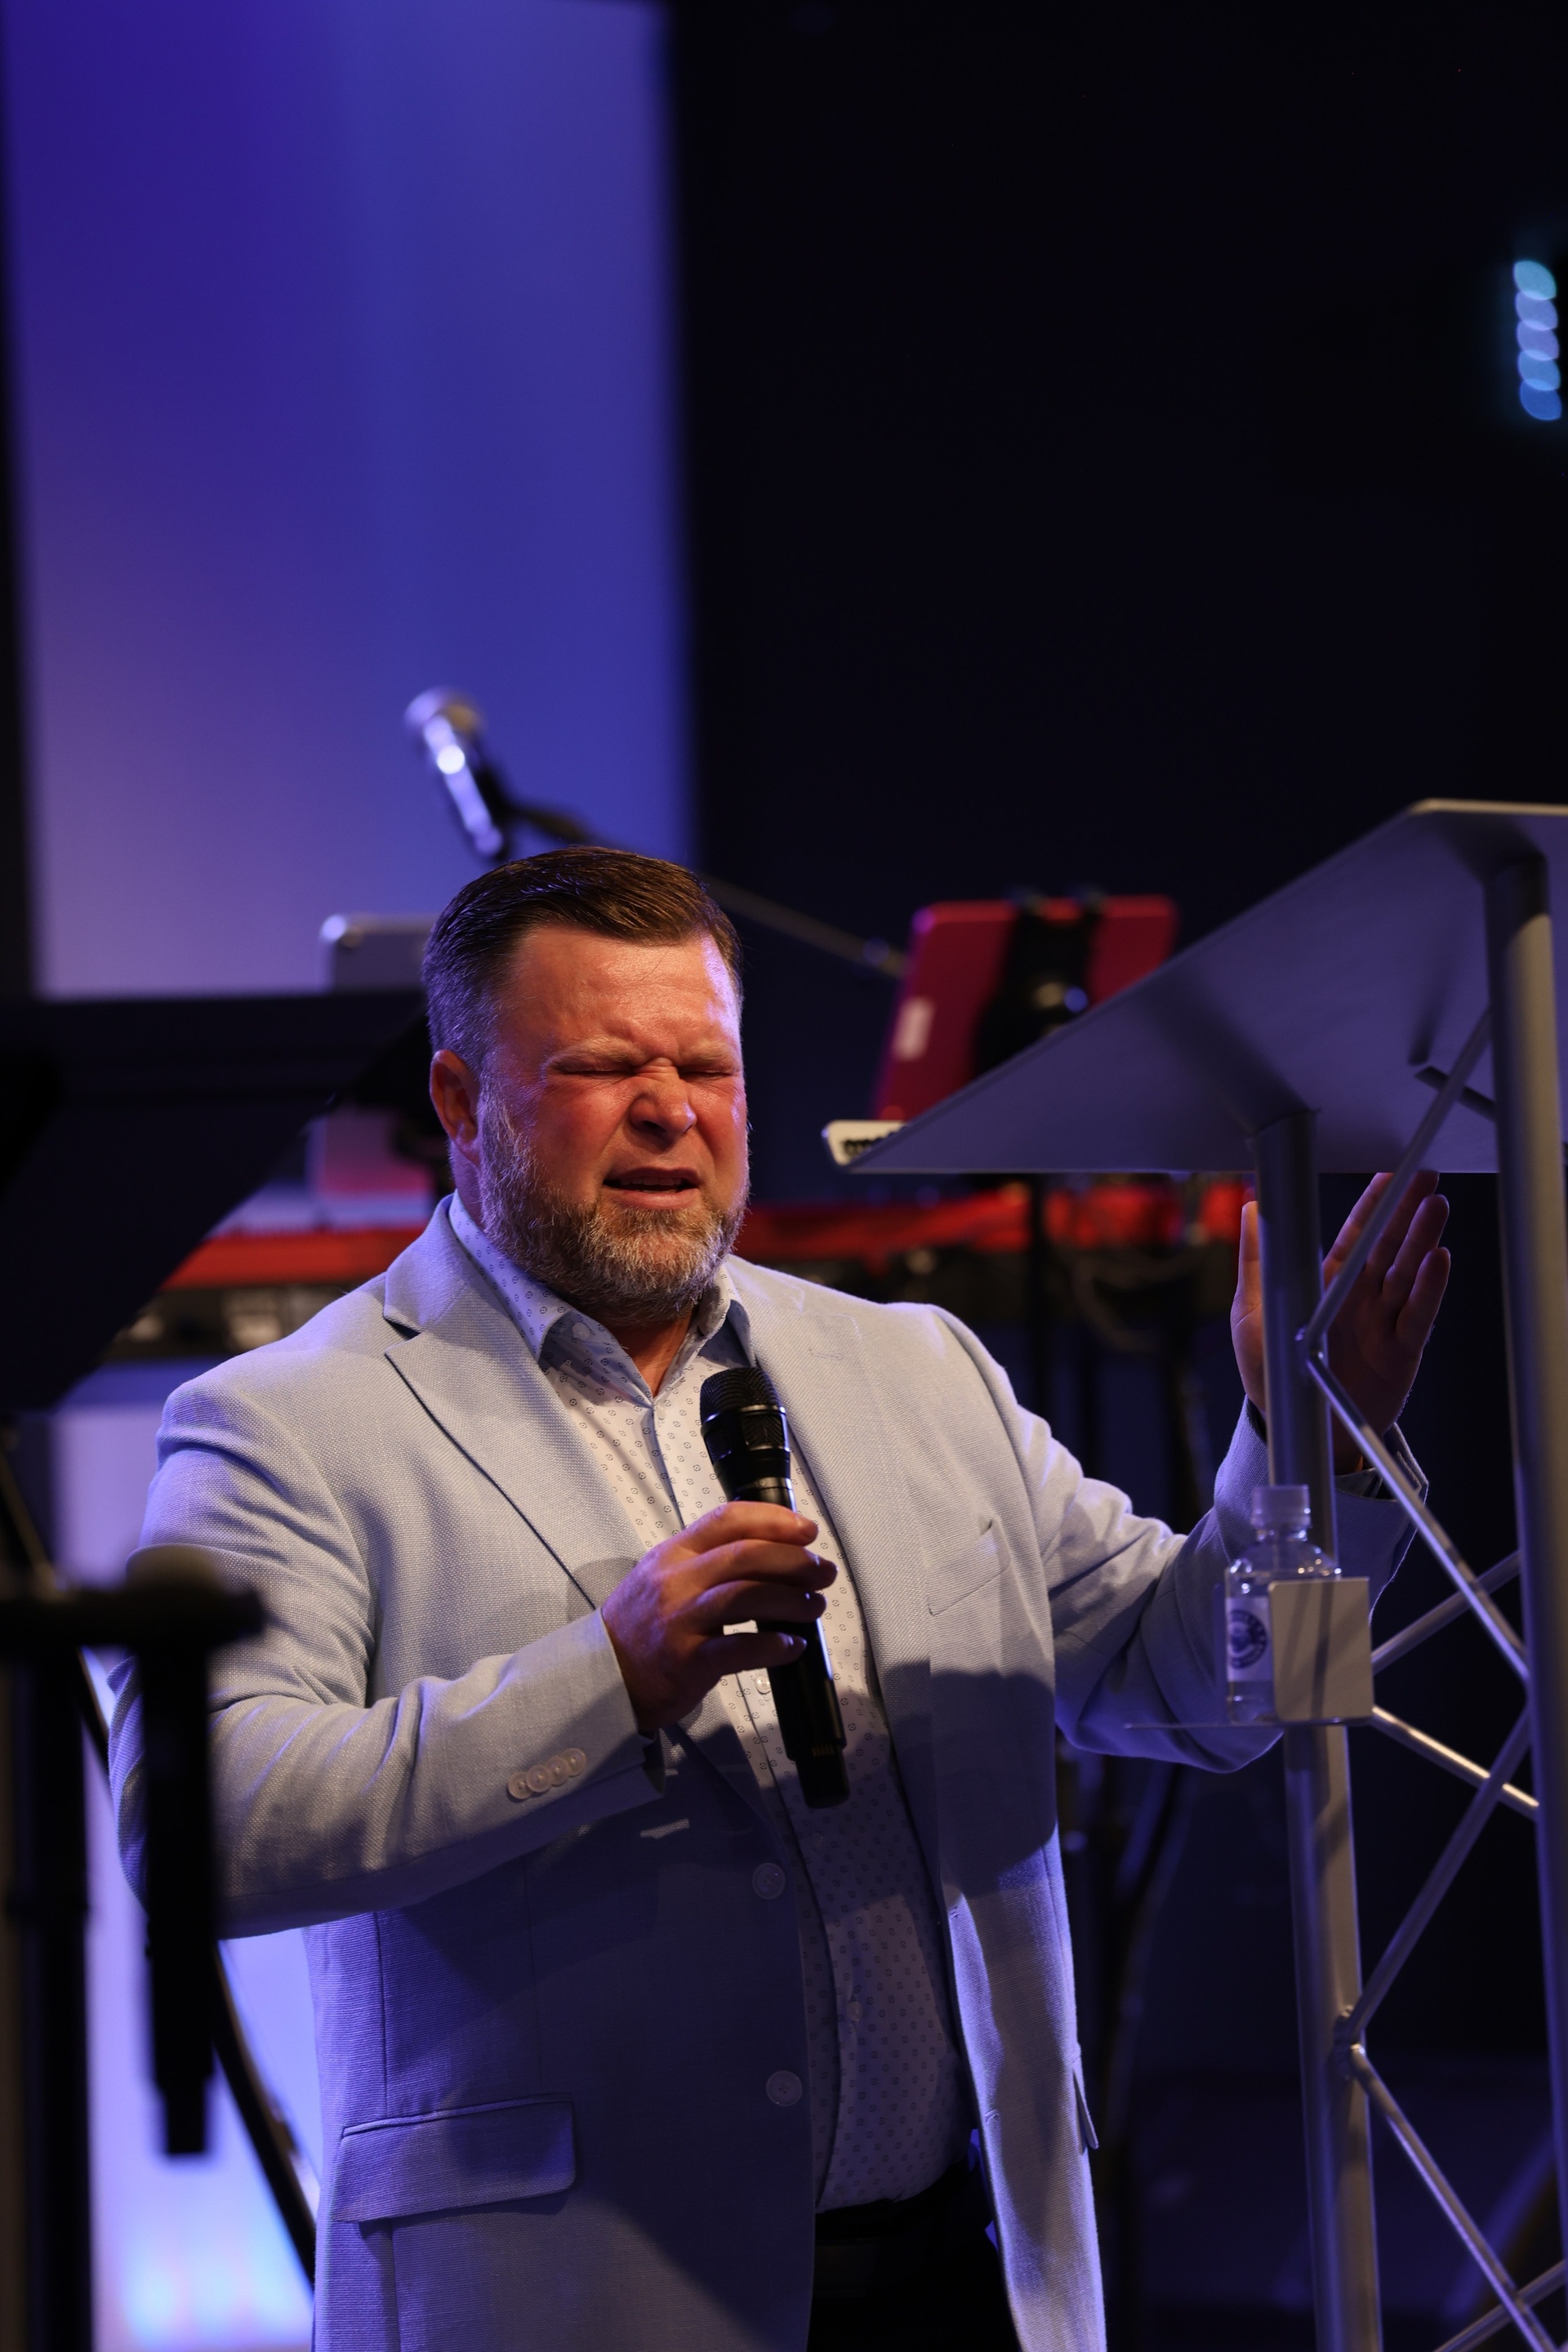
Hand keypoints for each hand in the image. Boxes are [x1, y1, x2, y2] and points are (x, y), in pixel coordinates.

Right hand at [601, 1501, 834, 1732]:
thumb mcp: (664, 1576)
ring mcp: (680, 1620)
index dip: (774, 1520)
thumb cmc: (642, 1624)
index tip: (808, 1530)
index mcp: (674, 1552)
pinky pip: (738, 1649)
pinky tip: (792, 1646)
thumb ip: (708, 1560)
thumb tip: (775, 1552)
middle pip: (746, 1555)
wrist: (601, 1674)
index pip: (728, 1519)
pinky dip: (772, 1646)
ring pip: (745, 1596)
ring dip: (790, 1599)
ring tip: (815, 1607)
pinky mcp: (686, 1661)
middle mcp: (677, 1580)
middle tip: (825, 1572)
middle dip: (795, 1561)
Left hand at [1231, 1171, 1450, 1469]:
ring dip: (1423, 1240)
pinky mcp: (1400, 1350)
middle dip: (1407, 1210)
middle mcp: (1361, 1295)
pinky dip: (1429, 1288)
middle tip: (1425, 1176)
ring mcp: (1384, 1320)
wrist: (1298, 1429)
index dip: (1373, 1204)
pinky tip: (1439, 1260)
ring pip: (1407, 1272)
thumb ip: (1257, 1262)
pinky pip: (1417, 1315)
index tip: (1390, 1173)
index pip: (1356, 1234)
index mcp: (1328, 1281)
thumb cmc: (1274, 1373)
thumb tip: (1254, 1209)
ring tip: (1437, 1207)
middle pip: (1389, 1245)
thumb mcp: (1253, 1313)